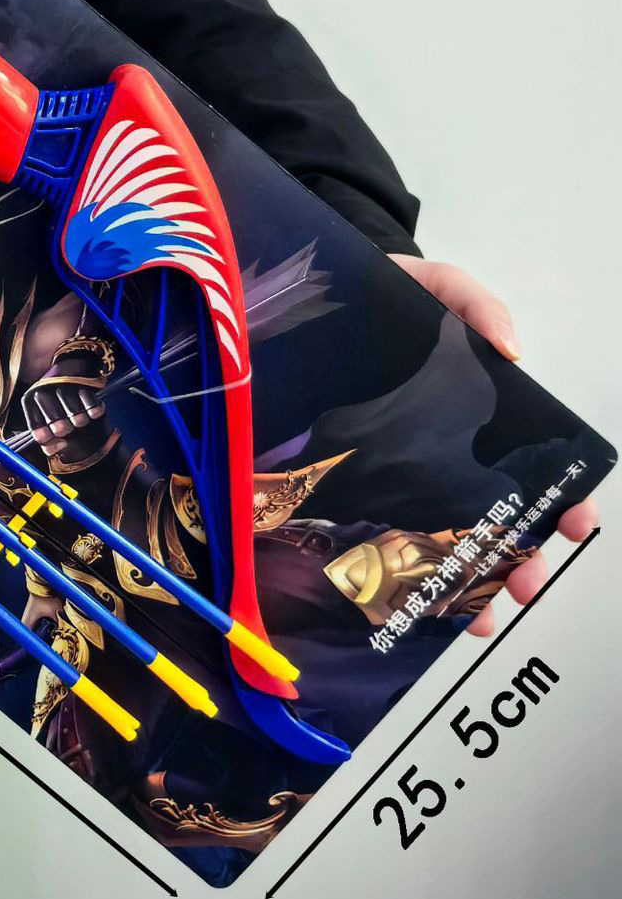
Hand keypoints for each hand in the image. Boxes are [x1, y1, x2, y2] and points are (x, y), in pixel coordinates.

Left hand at [390, 252, 598, 633]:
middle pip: (505, 517)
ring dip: (479, 581)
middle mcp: (452, 449)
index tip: (573, 520)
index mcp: (484, 414)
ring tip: (480, 610)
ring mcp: (410, 468)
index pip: (539, 466)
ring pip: (456, 539)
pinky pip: (391, 535)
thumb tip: (512, 349)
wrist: (324, 301)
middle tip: (525, 582)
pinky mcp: (362, 479)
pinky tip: (422, 604)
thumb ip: (476, 305)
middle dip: (524, 559)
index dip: (566, 498)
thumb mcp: (437, 288)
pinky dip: (413, 576)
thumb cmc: (389, 298)